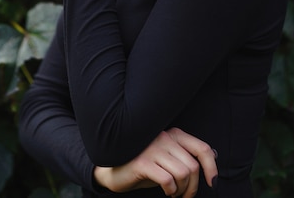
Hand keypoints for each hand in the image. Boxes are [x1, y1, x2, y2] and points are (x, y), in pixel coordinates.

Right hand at [93, 128, 217, 196]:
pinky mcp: (142, 162)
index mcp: (173, 134)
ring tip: (174, 193)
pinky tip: (166, 191)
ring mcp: (153, 149)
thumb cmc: (144, 163)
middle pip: (193, 166)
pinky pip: (167, 179)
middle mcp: (164, 138)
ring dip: (182, 190)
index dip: (212, 168)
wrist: (114, 168)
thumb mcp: (168, 157)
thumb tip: (213, 155)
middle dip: (193, 187)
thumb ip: (186, 154)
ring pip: (183, 173)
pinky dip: (171, 190)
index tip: (212, 183)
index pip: (201, 148)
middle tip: (185, 196)